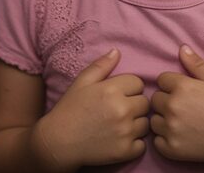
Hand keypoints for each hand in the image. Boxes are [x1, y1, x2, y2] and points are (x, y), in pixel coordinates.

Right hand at [33, 48, 147, 169]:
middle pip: (145, 103)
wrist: (58, 143)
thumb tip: (117, 51)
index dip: (128, 88)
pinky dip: (133, 144)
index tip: (117, 95)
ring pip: (145, 124)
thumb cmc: (69, 110)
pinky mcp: (126, 152)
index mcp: (112, 90)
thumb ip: (100, 66)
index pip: (138, 83)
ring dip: (135, 124)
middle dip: (134, 105)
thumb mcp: (81, 83)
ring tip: (118, 126)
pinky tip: (119, 140)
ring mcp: (125, 132)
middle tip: (118, 111)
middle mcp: (122, 110)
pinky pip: (142, 145)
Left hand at [151, 45, 203, 164]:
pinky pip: (156, 141)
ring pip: (154, 121)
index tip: (184, 92)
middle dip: (166, 101)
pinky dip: (165, 139)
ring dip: (163, 121)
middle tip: (183, 108)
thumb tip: (181, 48)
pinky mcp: (171, 149)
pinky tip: (179, 137)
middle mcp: (172, 107)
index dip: (172, 85)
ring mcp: (170, 129)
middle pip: (155, 100)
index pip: (162, 80)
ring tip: (181, 123)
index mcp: (182, 87)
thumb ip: (196, 63)